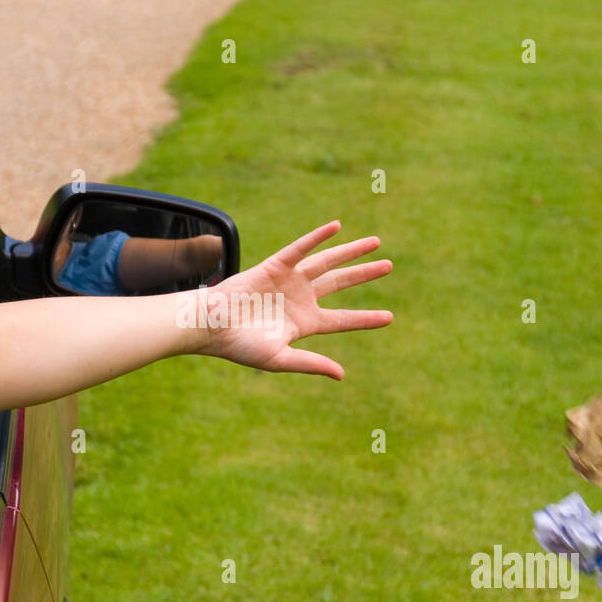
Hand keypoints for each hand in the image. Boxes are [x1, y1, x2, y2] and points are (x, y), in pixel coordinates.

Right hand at [196, 221, 392, 378]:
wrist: (211, 326)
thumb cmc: (239, 346)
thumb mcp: (279, 359)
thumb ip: (311, 364)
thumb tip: (341, 374)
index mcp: (304, 323)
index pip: (342, 319)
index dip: (366, 319)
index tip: (390, 318)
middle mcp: (300, 298)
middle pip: (340, 283)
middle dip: (364, 273)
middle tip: (388, 265)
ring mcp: (289, 280)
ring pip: (326, 262)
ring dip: (350, 251)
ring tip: (375, 242)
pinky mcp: (275, 265)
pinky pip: (301, 248)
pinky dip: (318, 237)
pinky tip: (337, 227)